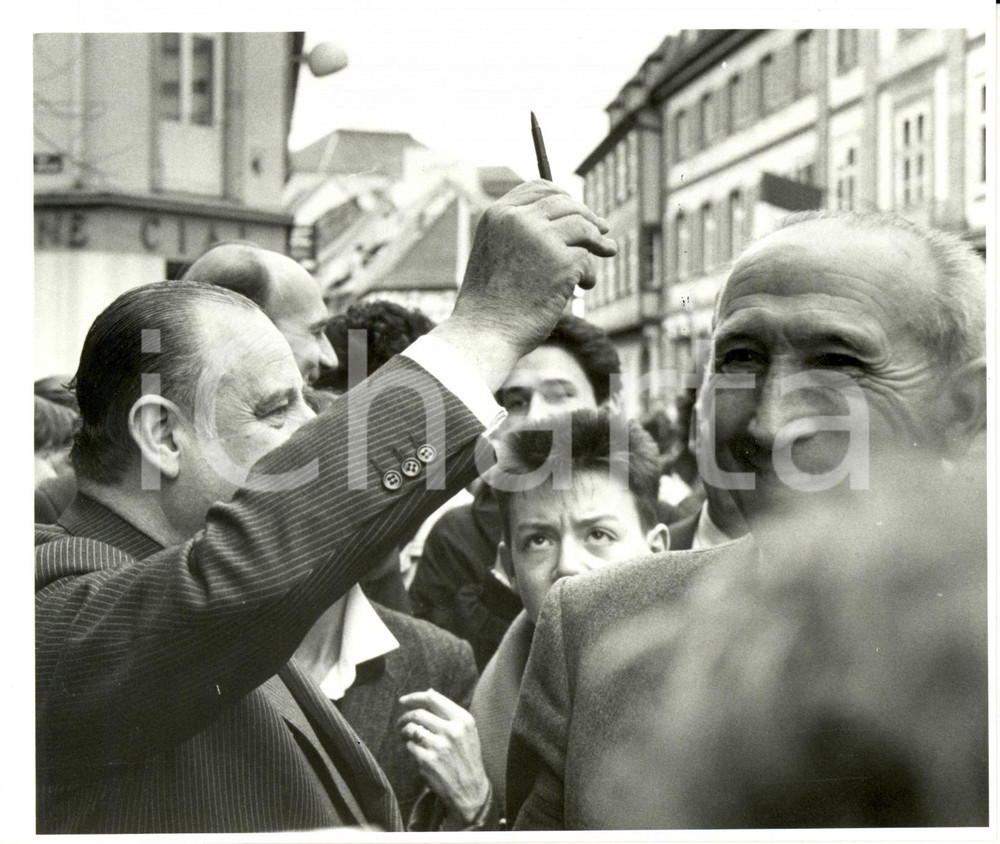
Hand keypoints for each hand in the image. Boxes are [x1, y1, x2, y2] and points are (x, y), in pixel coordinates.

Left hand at [398, 688, 490, 824]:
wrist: (471, 790)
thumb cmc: (467, 758)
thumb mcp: (467, 731)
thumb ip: (449, 712)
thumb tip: (429, 692)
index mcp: (463, 720)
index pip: (432, 699)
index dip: (414, 697)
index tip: (403, 701)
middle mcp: (452, 730)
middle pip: (418, 713)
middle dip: (405, 716)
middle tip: (401, 722)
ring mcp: (439, 746)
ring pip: (411, 730)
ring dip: (404, 731)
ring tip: (405, 736)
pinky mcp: (428, 761)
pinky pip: (410, 747)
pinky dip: (410, 747)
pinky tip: (416, 752)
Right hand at [433, 181, 615, 390]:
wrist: (485, 332)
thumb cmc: (488, 303)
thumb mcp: (494, 254)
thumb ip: (519, 234)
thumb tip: (565, 223)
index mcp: (497, 214)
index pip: (537, 187)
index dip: (561, 195)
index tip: (576, 207)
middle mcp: (518, 219)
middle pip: (565, 203)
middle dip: (587, 216)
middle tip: (602, 231)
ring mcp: (541, 237)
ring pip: (582, 225)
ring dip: (597, 241)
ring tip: (606, 251)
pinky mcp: (562, 260)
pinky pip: (586, 258)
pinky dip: (588, 273)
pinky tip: (583, 287)